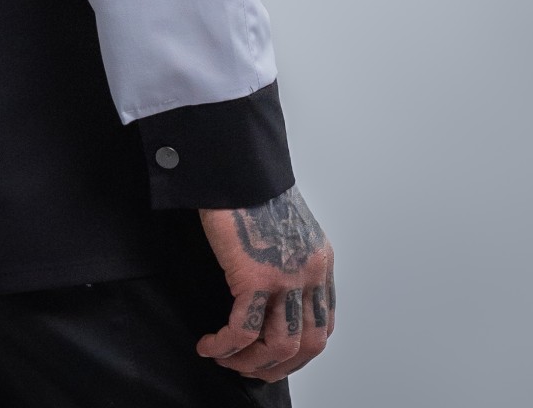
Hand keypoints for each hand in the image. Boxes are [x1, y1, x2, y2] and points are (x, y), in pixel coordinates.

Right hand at [196, 185, 335, 382]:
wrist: (237, 164)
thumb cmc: (252, 187)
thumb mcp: (289, 224)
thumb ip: (291, 257)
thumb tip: (274, 291)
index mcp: (321, 262)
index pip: (323, 325)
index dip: (299, 351)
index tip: (274, 358)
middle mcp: (311, 273)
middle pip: (307, 345)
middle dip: (276, 366)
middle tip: (249, 369)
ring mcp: (286, 277)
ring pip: (277, 346)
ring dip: (248, 362)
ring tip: (225, 359)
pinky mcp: (255, 276)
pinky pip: (242, 330)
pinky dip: (224, 346)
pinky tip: (209, 345)